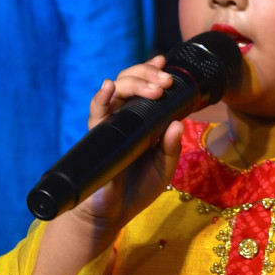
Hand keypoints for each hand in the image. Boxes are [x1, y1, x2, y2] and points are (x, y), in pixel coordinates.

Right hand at [76, 59, 185, 235]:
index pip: (146, 88)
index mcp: (144, 121)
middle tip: (166, 80)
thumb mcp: (164, 168)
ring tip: (153, 88)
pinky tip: (107, 88)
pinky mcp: (98, 137)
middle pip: (131, 82)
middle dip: (148, 74)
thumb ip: (171, 148)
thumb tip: (177, 123)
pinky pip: (96, 113)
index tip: (163, 62)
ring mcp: (111, 125)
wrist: (115, 212)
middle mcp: (126, 118)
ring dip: (134, 82)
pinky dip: (101, 98)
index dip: (152, 72)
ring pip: (116, 91)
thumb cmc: (139, 187)